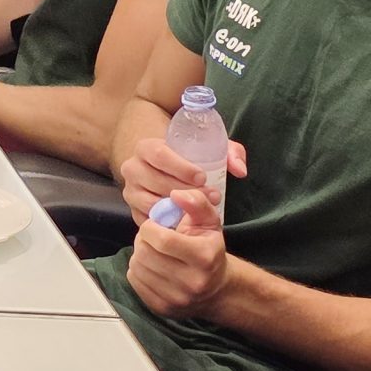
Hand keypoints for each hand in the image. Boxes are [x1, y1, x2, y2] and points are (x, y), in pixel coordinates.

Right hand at [120, 132, 247, 222]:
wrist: (166, 173)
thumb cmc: (190, 160)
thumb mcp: (211, 150)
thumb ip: (231, 153)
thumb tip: (239, 170)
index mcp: (146, 148)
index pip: (158, 154)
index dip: (180, 167)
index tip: (202, 177)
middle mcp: (132, 168)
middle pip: (154, 179)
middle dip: (184, 190)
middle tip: (210, 195)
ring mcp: (131, 191)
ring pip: (150, 202)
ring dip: (177, 208)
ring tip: (200, 208)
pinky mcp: (134, 212)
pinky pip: (149, 220)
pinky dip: (168, 222)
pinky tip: (186, 220)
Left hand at [125, 196, 229, 316]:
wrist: (217, 288)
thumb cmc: (209, 250)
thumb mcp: (209, 221)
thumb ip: (195, 202)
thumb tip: (176, 194)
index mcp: (203, 257)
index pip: (162, 240)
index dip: (150, 227)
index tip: (154, 225)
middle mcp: (192, 281)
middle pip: (146, 253)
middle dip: (143, 240)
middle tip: (151, 237)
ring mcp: (176, 298)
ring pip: (138, 267)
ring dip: (140, 254)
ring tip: (153, 251)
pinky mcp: (162, 308)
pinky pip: (135, 281)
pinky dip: (138, 269)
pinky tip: (152, 266)